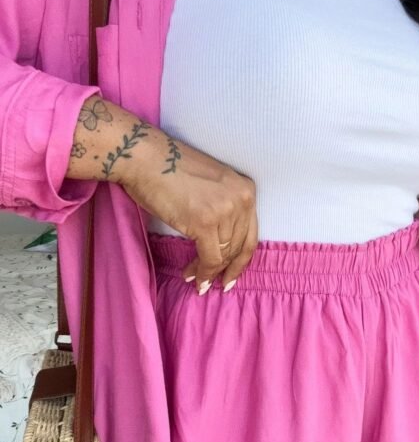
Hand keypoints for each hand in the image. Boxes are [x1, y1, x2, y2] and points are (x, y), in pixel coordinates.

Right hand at [122, 134, 257, 291]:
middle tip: (212, 284)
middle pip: (238, 247)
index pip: (250, 234)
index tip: (231, 275)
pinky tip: (193, 277)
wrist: (145, 157)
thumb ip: (224, 210)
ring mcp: (225, 210)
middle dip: (226, 269)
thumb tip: (222, 245)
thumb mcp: (212, 186)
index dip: (241, 260)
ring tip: (194, 277)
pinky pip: (210, 258)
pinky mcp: (205, 222)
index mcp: (246, 189)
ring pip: (224, 255)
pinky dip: (202, 272)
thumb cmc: (169, 170)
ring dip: (208, 271)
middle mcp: (241, 199)